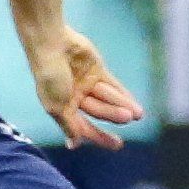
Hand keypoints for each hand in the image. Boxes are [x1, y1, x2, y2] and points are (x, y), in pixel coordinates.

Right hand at [31, 27, 142, 149]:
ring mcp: (87, 84)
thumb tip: (74, 143)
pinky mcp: (96, 71)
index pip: (85, 127)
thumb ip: (68, 124)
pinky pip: (112, 85)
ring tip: (138, 114)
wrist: (52, 44)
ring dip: (122, 106)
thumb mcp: (56, 106)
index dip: (100, 137)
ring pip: (108, 98)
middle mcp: (76, 98)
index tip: (118, 144)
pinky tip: (134, 103)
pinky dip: (123, 94)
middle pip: (99, 111)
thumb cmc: (49, 77)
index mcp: (63, 109)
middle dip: (114, 115)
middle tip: (129, 118)